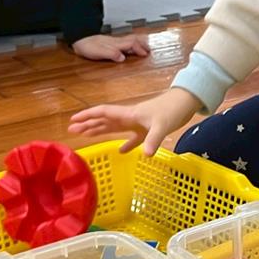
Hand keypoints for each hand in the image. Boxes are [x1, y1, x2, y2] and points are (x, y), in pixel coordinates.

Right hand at [69, 87, 201, 155]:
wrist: (186, 102)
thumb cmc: (172, 110)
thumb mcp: (161, 126)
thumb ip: (152, 140)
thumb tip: (145, 156)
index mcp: (129, 114)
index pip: (104, 113)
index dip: (88, 116)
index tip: (73, 121)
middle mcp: (130, 117)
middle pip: (104, 120)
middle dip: (88, 124)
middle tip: (71, 130)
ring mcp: (139, 123)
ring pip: (114, 127)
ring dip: (100, 130)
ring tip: (85, 135)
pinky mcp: (148, 129)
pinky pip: (132, 138)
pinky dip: (126, 144)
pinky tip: (121, 151)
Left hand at [72, 34, 149, 62]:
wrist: (79, 39)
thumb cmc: (87, 46)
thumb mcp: (99, 52)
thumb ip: (111, 54)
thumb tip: (122, 58)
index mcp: (116, 44)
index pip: (132, 44)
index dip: (140, 49)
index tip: (146, 55)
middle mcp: (117, 42)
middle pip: (134, 39)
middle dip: (143, 44)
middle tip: (149, 49)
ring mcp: (114, 41)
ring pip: (130, 39)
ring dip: (139, 43)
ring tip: (143, 47)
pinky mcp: (110, 43)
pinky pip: (125, 41)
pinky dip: (132, 44)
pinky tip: (129, 47)